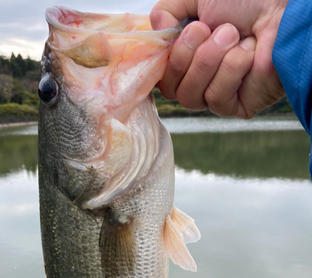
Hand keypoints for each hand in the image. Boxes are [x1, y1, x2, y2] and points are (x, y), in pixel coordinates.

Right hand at [150, 0, 288, 117]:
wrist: (282, 9)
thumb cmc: (246, 0)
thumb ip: (166, 11)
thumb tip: (155, 31)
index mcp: (186, 57)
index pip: (160, 75)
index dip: (162, 61)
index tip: (171, 35)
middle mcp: (198, 79)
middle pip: (172, 89)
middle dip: (185, 56)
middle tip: (205, 29)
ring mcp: (216, 95)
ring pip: (191, 97)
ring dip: (210, 61)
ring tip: (232, 35)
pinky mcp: (235, 107)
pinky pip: (216, 100)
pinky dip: (231, 71)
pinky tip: (247, 54)